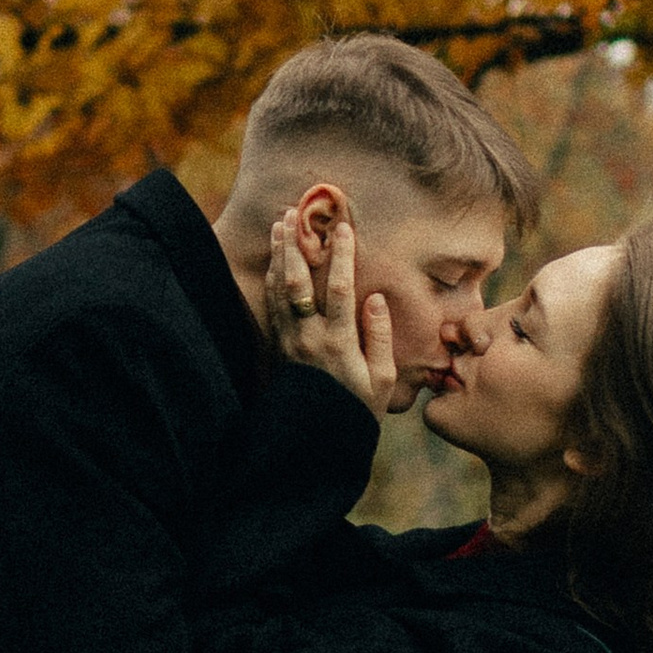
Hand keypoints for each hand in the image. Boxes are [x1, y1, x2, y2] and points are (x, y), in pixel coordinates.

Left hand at [265, 199, 400, 413]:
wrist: (315, 438)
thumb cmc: (357, 408)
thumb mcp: (381, 379)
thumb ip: (379, 336)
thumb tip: (374, 298)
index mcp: (339, 343)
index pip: (338, 290)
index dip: (340, 256)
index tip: (343, 228)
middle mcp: (309, 338)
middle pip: (298, 283)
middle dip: (296, 246)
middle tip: (295, 214)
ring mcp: (289, 342)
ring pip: (279, 291)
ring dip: (279, 256)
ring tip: (280, 226)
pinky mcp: (277, 347)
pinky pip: (271, 306)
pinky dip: (271, 279)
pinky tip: (274, 261)